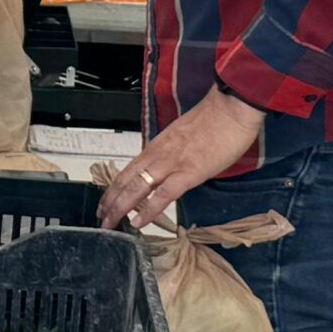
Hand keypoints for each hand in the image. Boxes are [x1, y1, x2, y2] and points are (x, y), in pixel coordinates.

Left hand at [97, 88, 266, 230]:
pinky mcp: (189, 173)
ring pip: (137, 188)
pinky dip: (149, 210)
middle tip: (101, 218)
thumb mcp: (184, 136)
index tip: (106, 202)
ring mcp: (171, 164)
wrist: (231, 107)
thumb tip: (169, 167)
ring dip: (120, 208)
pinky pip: (163, 195)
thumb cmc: (214, 119)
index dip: (114, 188)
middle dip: (110, 202)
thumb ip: (173, 152)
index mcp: (157, 146)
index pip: (128, 170)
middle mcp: (158, 155)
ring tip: (110, 223)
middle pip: (126, 181)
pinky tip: (139, 222)